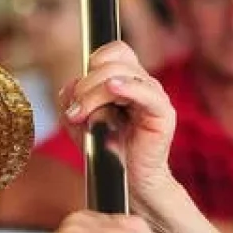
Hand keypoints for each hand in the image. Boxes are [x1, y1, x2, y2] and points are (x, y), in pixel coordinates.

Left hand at [60, 42, 174, 191]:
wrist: (129, 180)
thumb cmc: (110, 151)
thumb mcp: (81, 123)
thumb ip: (72, 102)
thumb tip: (70, 85)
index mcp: (127, 79)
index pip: (114, 51)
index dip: (94, 63)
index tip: (78, 92)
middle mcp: (142, 83)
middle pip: (112, 63)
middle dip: (86, 86)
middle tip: (75, 112)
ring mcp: (153, 96)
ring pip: (121, 75)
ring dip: (94, 94)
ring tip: (82, 117)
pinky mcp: (162, 113)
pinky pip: (146, 92)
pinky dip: (128, 87)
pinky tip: (114, 89)